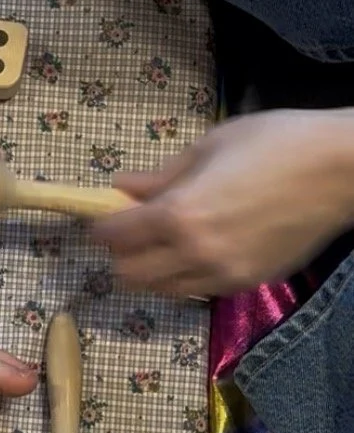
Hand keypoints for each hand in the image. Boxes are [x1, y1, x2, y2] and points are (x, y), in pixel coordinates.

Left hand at [91, 108, 353, 297]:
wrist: (342, 171)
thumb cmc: (277, 142)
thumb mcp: (211, 145)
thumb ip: (162, 175)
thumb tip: (122, 188)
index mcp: (180, 214)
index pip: (115, 237)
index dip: (102, 225)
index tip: (105, 214)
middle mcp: (194, 254)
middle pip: (129, 275)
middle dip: (122, 254)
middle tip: (132, 231)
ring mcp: (222, 275)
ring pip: (161, 290)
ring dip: (152, 270)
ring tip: (165, 242)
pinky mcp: (247, 284)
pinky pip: (197, 290)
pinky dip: (185, 276)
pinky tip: (200, 249)